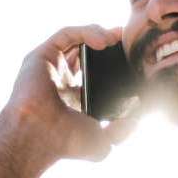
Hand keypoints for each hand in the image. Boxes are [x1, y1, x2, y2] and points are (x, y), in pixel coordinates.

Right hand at [0, 25, 138, 167]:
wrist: (38, 138)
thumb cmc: (63, 144)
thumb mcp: (104, 142)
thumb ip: (123, 131)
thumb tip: (139, 116)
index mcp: (73, 96)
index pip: (95, 71)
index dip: (114, 61)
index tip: (132, 57)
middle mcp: (61, 78)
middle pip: (86, 51)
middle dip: (107, 42)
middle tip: (126, 40)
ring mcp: (50, 66)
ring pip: (76, 39)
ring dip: (98, 33)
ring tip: (116, 38)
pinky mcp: (41, 55)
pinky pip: (66, 35)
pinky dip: (85, 32)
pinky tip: (103, 41)